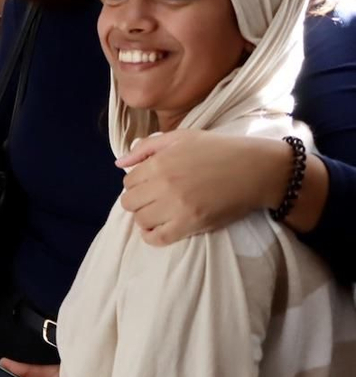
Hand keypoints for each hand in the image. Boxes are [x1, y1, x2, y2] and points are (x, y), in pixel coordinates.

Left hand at [115, 130, 278, 244]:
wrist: (256, 169)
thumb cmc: (219, 150)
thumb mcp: (181, 137)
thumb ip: (147, 147)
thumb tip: (119, 162)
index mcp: (160, 162)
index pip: (128, 181)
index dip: (136, 183)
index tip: (150, 184)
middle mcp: (164, 185)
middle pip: (129, 202)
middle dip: (138, 200)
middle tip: (153, 198)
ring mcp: (177, 206)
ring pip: (141, 220)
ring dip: (146, 217)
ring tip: (159, 211)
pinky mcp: (191, 224)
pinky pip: (157, 238)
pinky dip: (152, 236)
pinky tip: (158, 228)